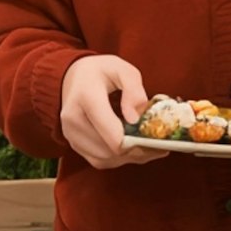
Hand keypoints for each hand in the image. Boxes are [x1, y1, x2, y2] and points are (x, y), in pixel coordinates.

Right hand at [60, 55, 166, 169]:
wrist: (72, 77)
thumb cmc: (101, 71)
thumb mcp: (123, 69)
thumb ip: (134, 89)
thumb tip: (135, 119)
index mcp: (86, 98)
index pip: (112, 134)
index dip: (136, 141)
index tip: (155, 136)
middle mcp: (73, 120)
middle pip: (111, 150)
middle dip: (137, 150)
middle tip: (159, 144)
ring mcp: (71, 135)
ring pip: (106, 159)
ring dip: (129, 157)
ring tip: (148, 146)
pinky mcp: (74, 145)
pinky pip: (100, 161)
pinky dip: (119, 159)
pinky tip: (132, 148)